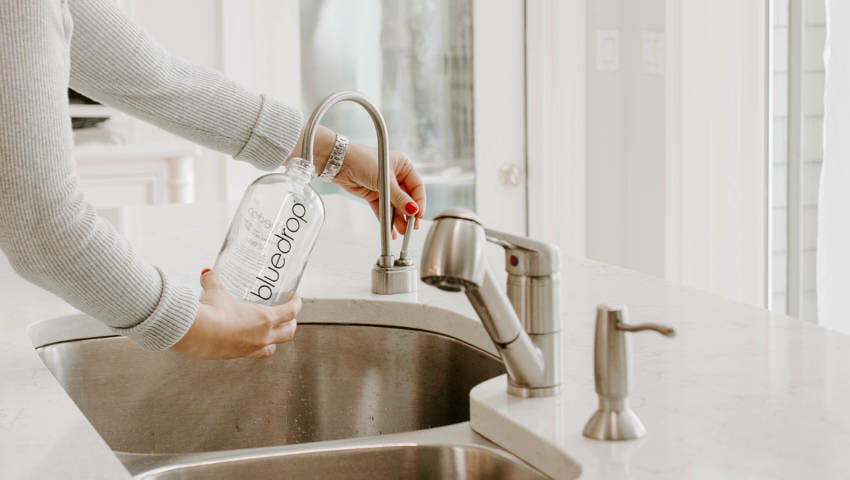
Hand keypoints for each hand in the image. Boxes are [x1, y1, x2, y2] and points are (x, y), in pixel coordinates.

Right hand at [171, 269, 300, 359]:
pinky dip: (255, 348)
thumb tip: (208, 273)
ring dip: (276, 340)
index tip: (295, 297)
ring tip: (273, 333)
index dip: (296, 303)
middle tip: (290, 317)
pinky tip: (248, 342)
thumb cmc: (212, 312)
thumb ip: (214, 280)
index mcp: (265, 319)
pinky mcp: (236, 356)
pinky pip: (253, 354)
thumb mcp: (216, 291)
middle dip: (291, 324)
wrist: (196, 333)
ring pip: (272, 348)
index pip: (291, 311)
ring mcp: (250, 348)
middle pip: (288, 333)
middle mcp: (262, 336)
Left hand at [334, 141, 426, 237]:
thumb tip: (413, 210)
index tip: (418, 214)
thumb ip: (399, 197)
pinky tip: (391, 230)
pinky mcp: (373, 194)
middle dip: (409, 213)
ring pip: (395, 206)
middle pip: (407, 198)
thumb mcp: (385, 180)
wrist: (339, 162)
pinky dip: (387, 219)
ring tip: (401, 231)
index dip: (419, 202)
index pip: (417, 187)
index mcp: (403, 166)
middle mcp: (396, 176)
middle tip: (412, 226)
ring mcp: (384, 186)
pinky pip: (383, 209)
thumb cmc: (362, 160)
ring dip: (398, 219)